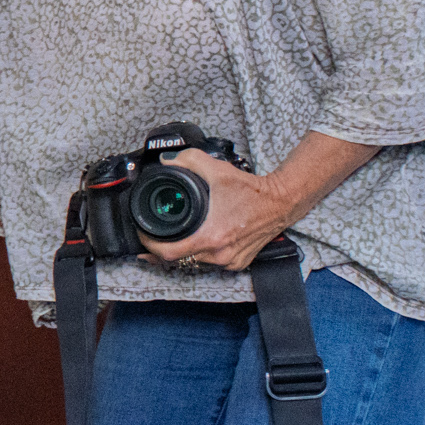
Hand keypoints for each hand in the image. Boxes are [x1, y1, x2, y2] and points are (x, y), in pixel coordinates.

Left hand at [139, 150, 294, 272]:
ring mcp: (230, 262)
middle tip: (151, 237)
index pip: (169, 253)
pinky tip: (194, 243)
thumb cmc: (252, 191)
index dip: (150, 246)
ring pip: (194, 264)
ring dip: (181, 253)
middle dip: (161, 250)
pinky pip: (210, 264)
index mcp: (211, 237)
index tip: (144, 235)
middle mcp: (220, 254)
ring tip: (170, 240)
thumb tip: (168, 161)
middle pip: (178, 261)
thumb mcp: (217, 169)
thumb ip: (188, 160)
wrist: (281, 203)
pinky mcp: (238, 264)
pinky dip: (200, 255)